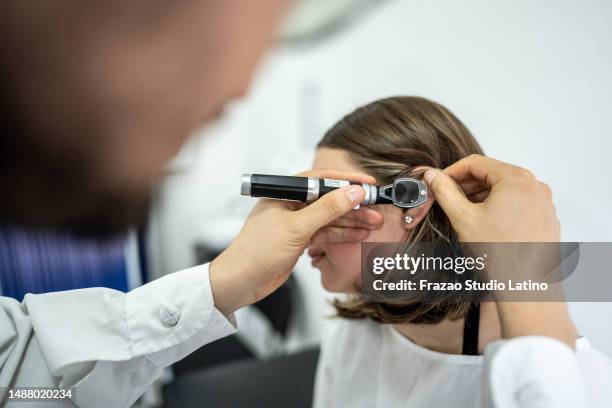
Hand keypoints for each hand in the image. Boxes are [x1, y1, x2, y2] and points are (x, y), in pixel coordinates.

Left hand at [209, 169, 375, 314]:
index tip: (367, 184)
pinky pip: (325, 233)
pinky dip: (342, 234)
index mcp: (284, 194)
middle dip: (353, 204)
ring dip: (351, 220)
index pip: (319, 179)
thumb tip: (352, 193)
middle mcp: (290, 205)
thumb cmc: (256, 252)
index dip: (345, 180)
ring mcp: (295, 223)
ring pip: (329, 218)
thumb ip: (326, 209)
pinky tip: (360, 234)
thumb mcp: (295, 228)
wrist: (240, 282)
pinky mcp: (299, 240)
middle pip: (327, 199)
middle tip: (376, 206)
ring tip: (375, 222)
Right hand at [423, 154, 574, 347]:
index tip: (438, 183)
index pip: (476, 163)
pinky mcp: (546, 218)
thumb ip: (444, 191)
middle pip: (492, 174)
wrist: (526, 286)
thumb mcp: (462, 217)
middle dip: (467, 186)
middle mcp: (534, 186)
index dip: (452, 172)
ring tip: (465, 215)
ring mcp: (543, 202)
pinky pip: (518, 204)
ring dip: (482, 197)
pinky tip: (486, 226)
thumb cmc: (500, 253)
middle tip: (448, 200)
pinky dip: (500, 208)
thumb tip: (432, 176)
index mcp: (515, 179)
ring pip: (505, 190)